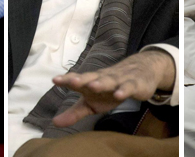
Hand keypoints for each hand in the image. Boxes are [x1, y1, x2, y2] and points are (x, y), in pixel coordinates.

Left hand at [51, 49, 174, 127]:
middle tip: (71, 81)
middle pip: (91, 78)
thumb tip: (54, 122)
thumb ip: (74, 112)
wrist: (140, 71)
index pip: (77, 79)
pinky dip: (124, 90)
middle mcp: (103, 78)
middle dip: (81, 79)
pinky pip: (128, 87)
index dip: (67, 80)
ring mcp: (118, 80)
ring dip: (101, 83)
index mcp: (91, 82)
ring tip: (92, 86)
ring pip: (109, 81)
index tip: (55, 80)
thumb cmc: (110, 89)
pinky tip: (119, 94)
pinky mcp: (133, 84)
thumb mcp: (92, 103)